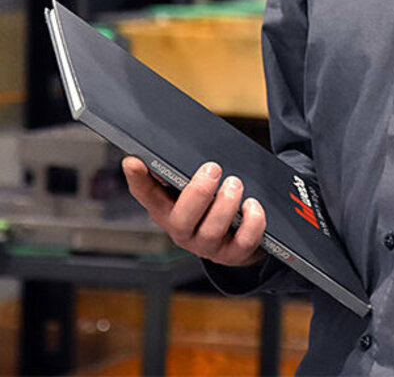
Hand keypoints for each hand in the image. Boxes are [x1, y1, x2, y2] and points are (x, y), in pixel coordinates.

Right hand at [122, 157, 266, 267]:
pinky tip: (253, 204)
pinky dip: (252, 221)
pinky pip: (243, 242)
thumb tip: (176, 145)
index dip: (137, 180)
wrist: (241, 238)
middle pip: (181, 220)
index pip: (146, 196)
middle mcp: (184, 232)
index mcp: (169, 210)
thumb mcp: (198, 186)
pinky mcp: (235, 254)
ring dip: (225, 204)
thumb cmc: (215, 203)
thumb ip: (186, 169)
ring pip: (211, 231)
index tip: (133, 161)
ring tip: (235, 184)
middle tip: (213, 168)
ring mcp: (208, 246)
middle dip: (197, 192)